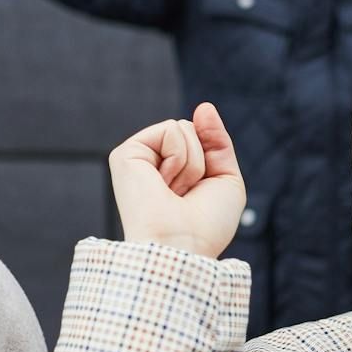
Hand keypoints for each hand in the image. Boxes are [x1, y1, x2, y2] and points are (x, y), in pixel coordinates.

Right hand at [107, 103, 245, 258]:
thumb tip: (204, 106)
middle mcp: (152, 164)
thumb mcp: (225, 178)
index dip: (211, 160)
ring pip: (183, 127)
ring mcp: (137, 158)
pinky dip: (178, 157)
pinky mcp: (125, 153)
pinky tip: (163, 183)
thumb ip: (216, 139)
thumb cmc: (205, 226)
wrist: (183, 245)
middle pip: (192, 129)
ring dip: (191, 163)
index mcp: (172, 172)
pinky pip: (171, 129)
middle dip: (201, 161)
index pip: (201, 138)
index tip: (198, 195)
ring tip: (174, 191)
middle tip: (184, 195)